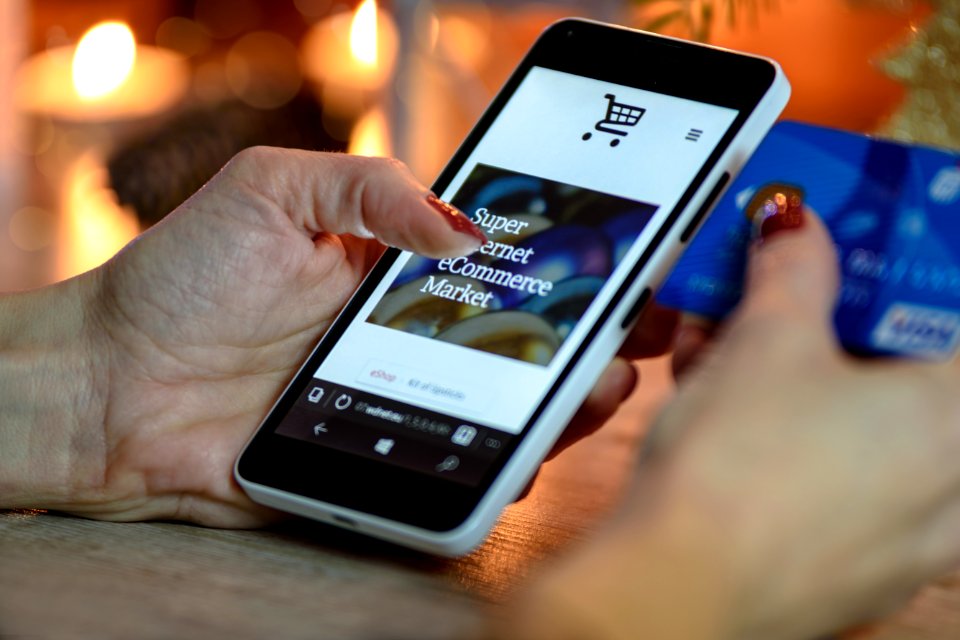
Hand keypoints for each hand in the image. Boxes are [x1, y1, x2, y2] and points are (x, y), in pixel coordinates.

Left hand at [0, 148, 674, 527]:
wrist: (109, 387)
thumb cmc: (183, 279)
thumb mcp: (274, 192)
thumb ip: (371, 189)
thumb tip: (467, 228)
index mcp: (399, 271)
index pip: (506, 266)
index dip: (572, 264)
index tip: (627, 261)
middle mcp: (414, 338)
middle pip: (528, 343)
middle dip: (596, 336)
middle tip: (641, 328)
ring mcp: (405, 403)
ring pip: (511, 410)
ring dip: (569, 400)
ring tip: (602, 381)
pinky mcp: (384, 461)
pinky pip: (458, 469)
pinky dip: (504, 463)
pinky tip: (530, 446)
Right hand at [510, 208, 959, 639]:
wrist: (674, 588)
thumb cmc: (737, 471)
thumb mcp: (765, 341)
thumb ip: (793, 269)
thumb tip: (794, 224)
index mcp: (956, 414)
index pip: (952, 316)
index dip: (905, 274)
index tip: (862, 256)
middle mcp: (953, 483)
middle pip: (907, 373)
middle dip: (838, 326)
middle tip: (787, 300)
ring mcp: (909, 536)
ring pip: (868, 431)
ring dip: (806, 383)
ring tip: (726, 356)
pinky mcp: (857, 568)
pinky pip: (841, 482)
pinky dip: (797, 441)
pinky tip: (729, 421)